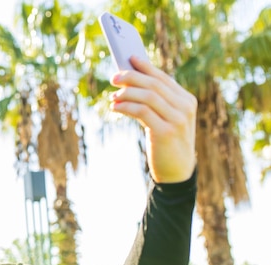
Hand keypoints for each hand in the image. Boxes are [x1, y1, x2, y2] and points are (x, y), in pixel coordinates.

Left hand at [110, 56, 196, 182]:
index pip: (163, 78)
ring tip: (113, 96)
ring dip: (127, 93)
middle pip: (154, 84)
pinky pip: (142, 112)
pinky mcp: (166, 132)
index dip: (146, 67)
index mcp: (186, 100)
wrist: (177, 171)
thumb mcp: (165, 119)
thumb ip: (155, 102)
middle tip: (114, 77)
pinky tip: (115, 108)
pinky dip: (126, 107)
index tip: (130, 58)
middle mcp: (185, 107)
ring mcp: (177, 120)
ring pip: (148, 96)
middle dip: (132, 77)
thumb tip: (130, 82)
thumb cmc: (167, 142)